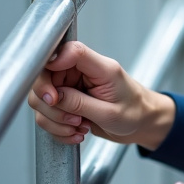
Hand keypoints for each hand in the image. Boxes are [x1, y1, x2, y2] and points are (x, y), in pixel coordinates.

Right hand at [27, 41, 173, 148]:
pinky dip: (57, 127)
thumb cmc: (135, 113)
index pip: (70, 51)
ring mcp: (72, 86)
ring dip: (55, 120)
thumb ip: (79, 103)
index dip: (52, 66)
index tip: (51, 94)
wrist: (142, 124)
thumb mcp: (109, 113)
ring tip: (78, 128)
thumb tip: (50, 97)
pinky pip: (47, 113)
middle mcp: (82, 73)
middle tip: (71, 119)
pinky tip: (75, 133)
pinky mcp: (67, 100)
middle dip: (51, 104)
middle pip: (46, 76)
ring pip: (42, 98)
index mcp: (100, 67)